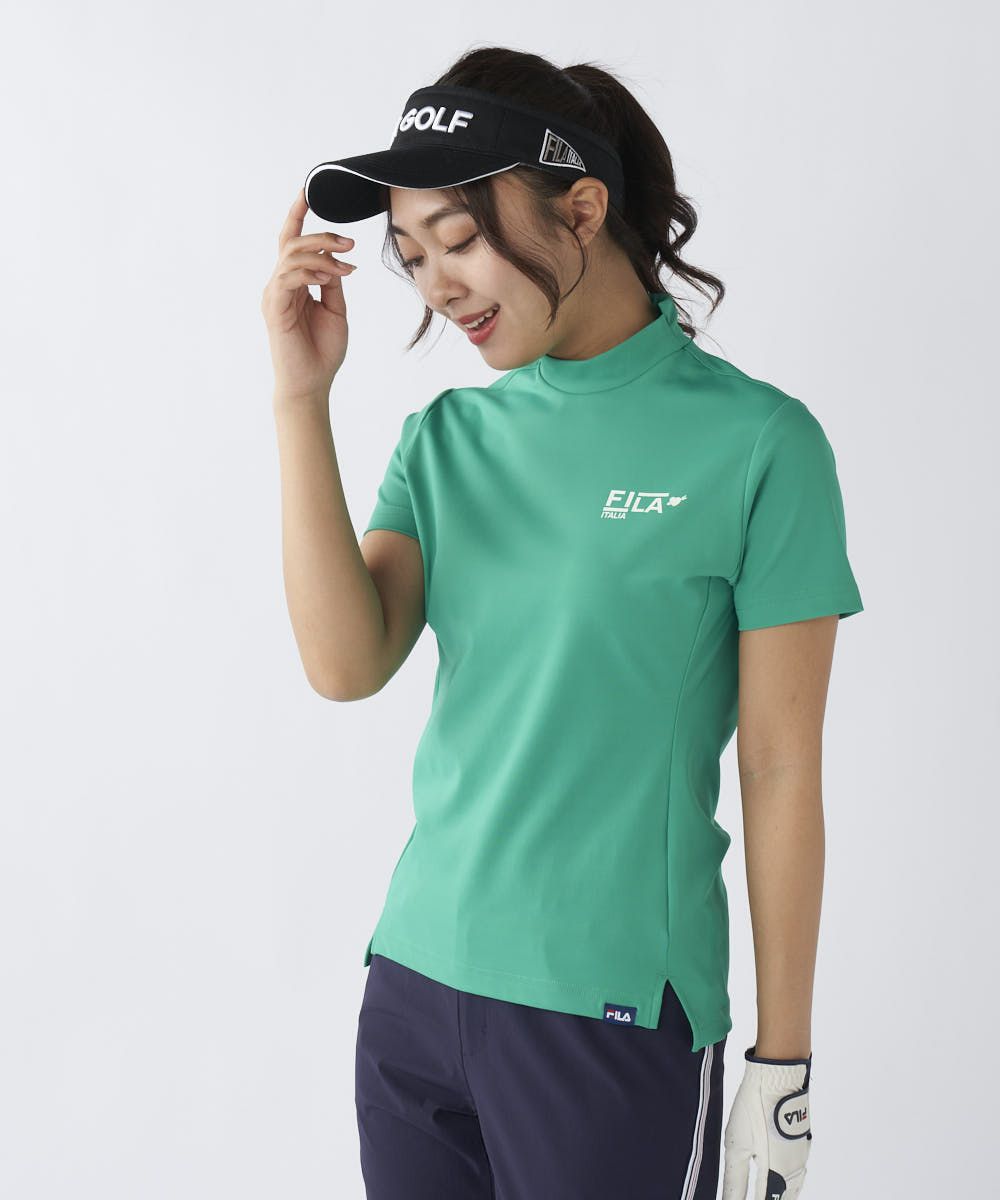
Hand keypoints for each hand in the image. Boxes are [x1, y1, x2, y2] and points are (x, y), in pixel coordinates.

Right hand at [260, 187, 357, 399]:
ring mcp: (275, 294)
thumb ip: (333, 282)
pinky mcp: (275, 306)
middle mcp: (280, 284)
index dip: (298, 215)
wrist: (312, 384)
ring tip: (346, 264)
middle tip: (350, 243)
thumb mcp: (335, 310)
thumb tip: (339, 260)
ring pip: (292, 255)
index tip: (308, 191)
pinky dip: (311, 271)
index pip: (292, 242)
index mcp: (294, 283)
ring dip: (322, 253)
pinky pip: (289, 275)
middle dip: (322, 235)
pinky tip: (330, 277)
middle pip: (292, 242)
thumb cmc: (321, 351)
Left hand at [721, 1046, 811, 1198]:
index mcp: (778, 1173)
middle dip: (771, 1199)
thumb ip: (735, 1180)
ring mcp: (801, 1155)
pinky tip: (783, 1180)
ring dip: (783, 1195)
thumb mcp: (737, 1146)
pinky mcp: (801, 1142)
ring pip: (794, 1187)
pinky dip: (790, 1183)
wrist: (778, 1076)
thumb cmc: (754, 1109)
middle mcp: (794, 1169)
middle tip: (756, 1197)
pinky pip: (798, 1172)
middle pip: (784, 1197)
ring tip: (770, 1195)